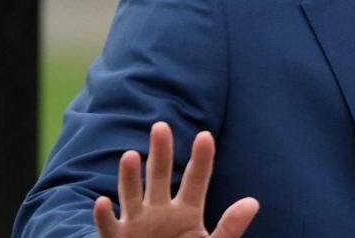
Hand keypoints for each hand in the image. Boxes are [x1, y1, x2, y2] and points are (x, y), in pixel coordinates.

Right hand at [93, 122, 258, 237]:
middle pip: (160, 177)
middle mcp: (160, 211)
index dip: (201, 159)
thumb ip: (230, 227)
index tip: (205, 136)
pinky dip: (104, 217)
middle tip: (160, 126)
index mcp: (187, 211)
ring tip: (130, 155)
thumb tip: (253, 202)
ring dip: (129, 177)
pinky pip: (109, 227)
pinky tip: (101, 201)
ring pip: (131, 195)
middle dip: (161, 153)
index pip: (196, 180)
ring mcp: (138, 224)